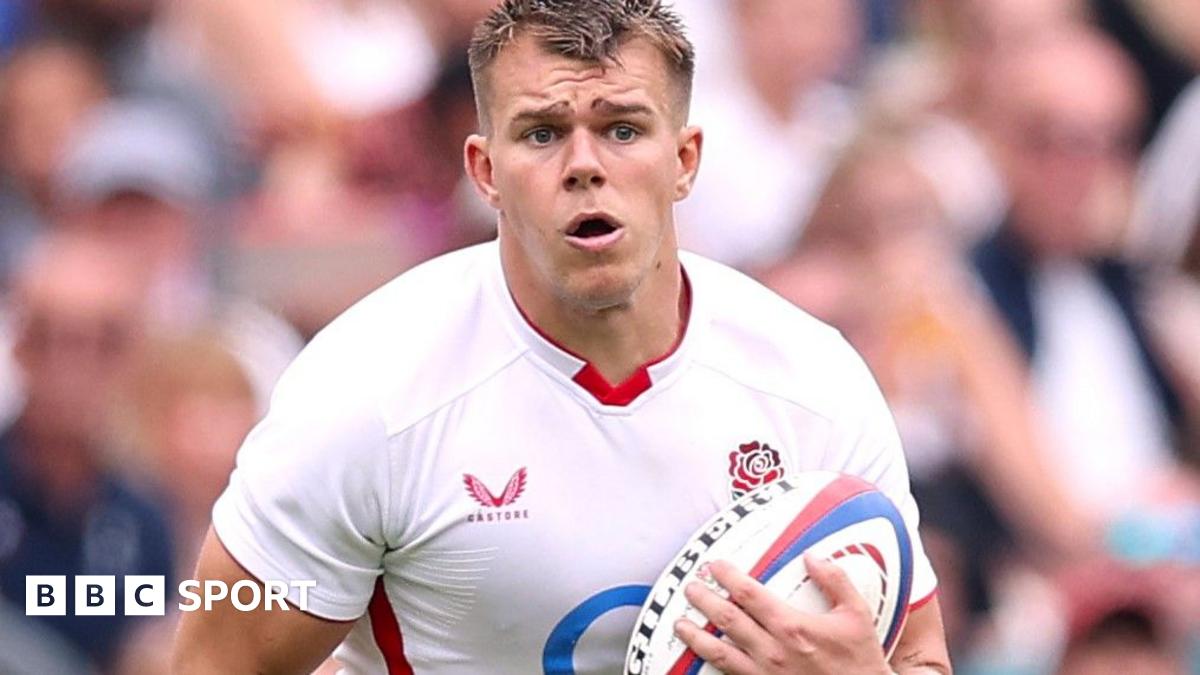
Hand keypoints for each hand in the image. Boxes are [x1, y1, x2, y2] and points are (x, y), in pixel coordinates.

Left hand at [674, 555, 890, 674]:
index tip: (715, 566)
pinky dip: (711, 666)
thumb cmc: (860, 661)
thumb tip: (813, 556)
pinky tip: (701, 658)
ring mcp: (765, 674)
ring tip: (681, 624)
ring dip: (696, 636)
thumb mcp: (857, 616)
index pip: (749, 594)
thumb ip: (836, 581)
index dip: (727, 577)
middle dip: (704, 600)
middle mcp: (773, 651)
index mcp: (793, 627)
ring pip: (720, 652)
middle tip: (691, 587)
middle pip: (727, 619)